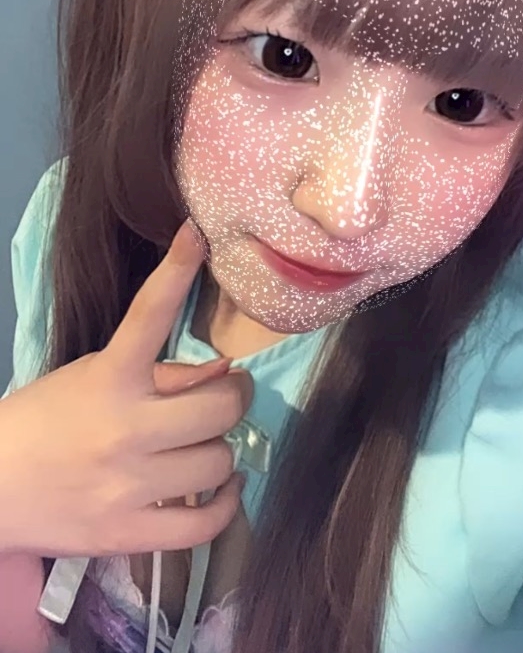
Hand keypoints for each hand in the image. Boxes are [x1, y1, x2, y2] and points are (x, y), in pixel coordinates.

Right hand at [0, 221, 252, 557]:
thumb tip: (225, 370)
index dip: (176, 270)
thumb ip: (157, 373)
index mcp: (107, 378)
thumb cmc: (43, 422)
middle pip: (220, 407)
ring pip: (219, 461)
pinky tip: (220, 486)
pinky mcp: (128, 534)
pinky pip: (206, 522)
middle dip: (232, 398)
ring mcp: (127, 486)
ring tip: (202, 444)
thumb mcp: (89, 379)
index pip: (149, 314)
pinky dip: (225, 503)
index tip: (196, 234)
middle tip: (226, 396)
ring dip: (218, 449)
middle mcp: (123, 429)